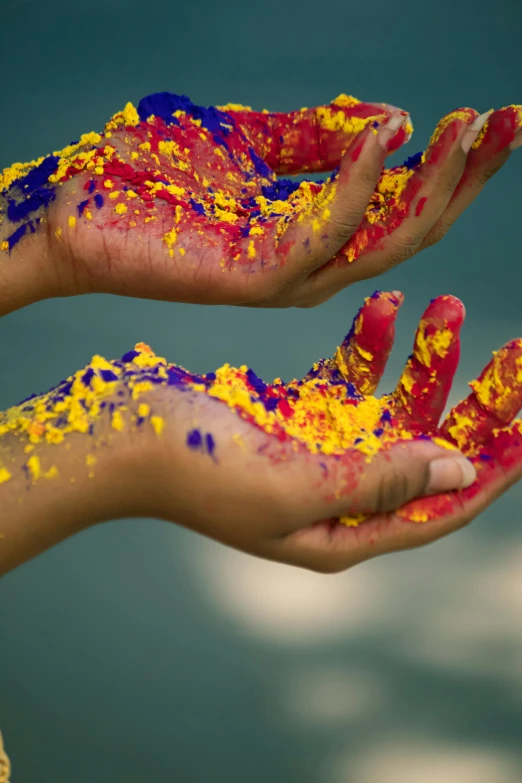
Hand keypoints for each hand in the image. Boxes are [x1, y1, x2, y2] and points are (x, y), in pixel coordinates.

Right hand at [1, 290, 520, 573]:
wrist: (115, 432)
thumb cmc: (194, 468)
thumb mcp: (294, 484)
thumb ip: (379, 479)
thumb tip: (460, 469)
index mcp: (342, 531)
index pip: (443, 506)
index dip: (496, 467)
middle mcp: (337, 495)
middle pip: (429, 451)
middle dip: (474, 404)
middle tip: (515, 353)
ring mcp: (315, 451)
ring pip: (392, 407)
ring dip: (422, 359)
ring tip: (447, 306)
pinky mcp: (293, 412)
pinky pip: (347, 378)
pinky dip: (369, 344)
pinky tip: (388, 308)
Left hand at [2, 93, 520, 312]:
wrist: (82, 207)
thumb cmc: (160, 176)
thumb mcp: (256, 141)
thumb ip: (322, 137)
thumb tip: (393, 123)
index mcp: (316, 236)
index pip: (404, 205)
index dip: (455, 165)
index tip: (498, 116)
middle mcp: (314, 266)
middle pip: (412, 230)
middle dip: (465, 177)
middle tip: (509, 121)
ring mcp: (289, 278)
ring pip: (386, 240)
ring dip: (432, 183)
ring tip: (467, 126)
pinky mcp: (259, 278)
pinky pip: (327, 232)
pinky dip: (360, 182)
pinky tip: (387, 135)